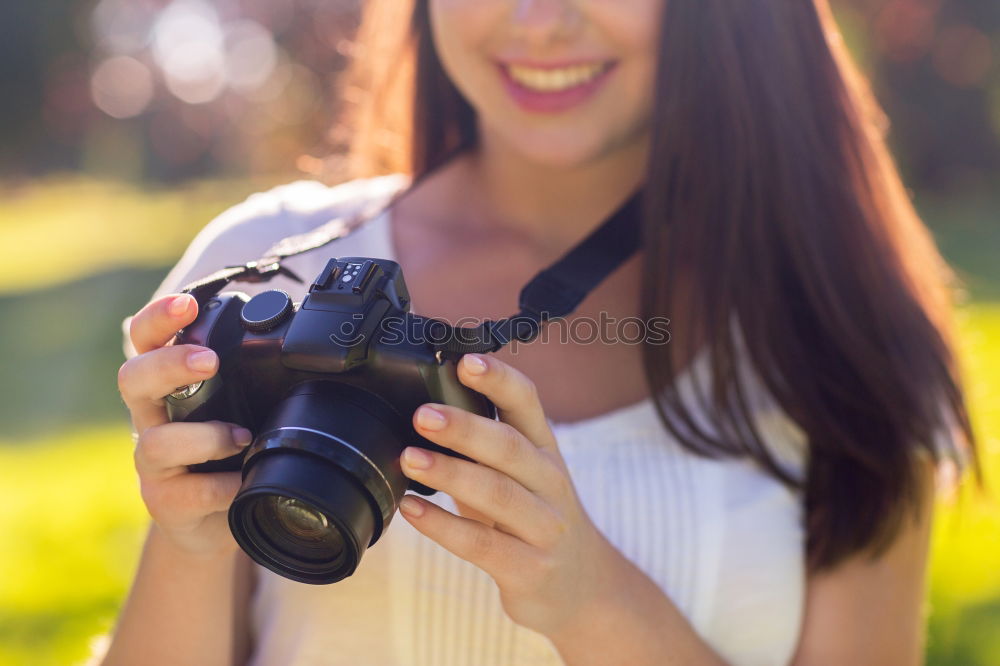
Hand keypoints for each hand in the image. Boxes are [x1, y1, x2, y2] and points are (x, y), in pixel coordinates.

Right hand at [118, 293, 251, 557]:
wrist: (216, 520)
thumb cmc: (231, 449)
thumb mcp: (241, 406)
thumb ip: (254, 374)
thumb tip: (305, 331)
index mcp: (168, 385)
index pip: (146, 340)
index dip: (158, 318)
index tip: (187, 303)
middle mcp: (152, 418)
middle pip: (133, 379)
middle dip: (168, 365)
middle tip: (207, 362)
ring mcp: (153, 462)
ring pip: (155, 442)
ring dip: (203, 436)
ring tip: (242, 437)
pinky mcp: (165, 501)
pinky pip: (188, 492)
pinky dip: (221, 485)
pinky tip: (243, 481)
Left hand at [398, 354, 624, 636]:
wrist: (581, 586)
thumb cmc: (533, 519)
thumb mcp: (520, 476)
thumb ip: (482, 448)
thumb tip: (421, 411)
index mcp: (545, 449)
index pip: (528, 403)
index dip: (499, 379)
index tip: (466, 361)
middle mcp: (550, 482)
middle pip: (510, 447)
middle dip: (466, 428)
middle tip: (423, 415)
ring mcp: (545, 527)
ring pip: (498, 494)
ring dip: (450, 474)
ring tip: (410, 459)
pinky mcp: (530, 569)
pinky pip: (483, 544)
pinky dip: (443, 526)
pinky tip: (412, 510)